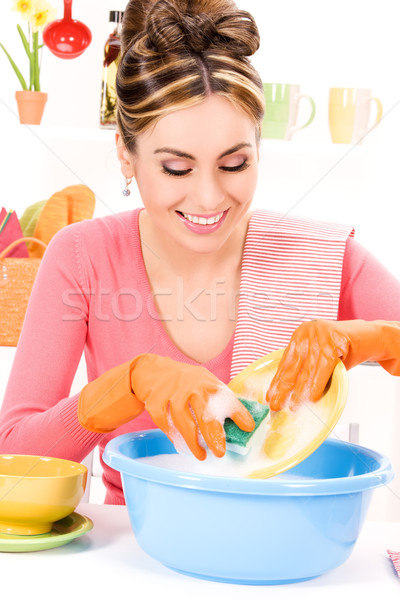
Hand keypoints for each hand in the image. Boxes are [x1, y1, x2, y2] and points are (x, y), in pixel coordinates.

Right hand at [78, 354, 254, 460]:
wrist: (153, 369)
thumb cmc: (184, 381)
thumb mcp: (204, 383)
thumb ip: (219, 399)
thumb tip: (241, 422)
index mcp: (207, 382)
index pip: (226, 397)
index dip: (238, 412)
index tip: (248, 427)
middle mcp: (191, 386)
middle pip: (204, 413)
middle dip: (213, 435)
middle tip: (220, 452)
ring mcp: (172, 392)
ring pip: (183, 420)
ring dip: (192, 441)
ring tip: (201, 455)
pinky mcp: (155, 399)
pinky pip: (163, 421)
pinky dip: (172, 434)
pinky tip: (179, 443)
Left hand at [265, 319, 399, 411]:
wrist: (371, 337)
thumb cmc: (345, 349)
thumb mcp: (320, 354)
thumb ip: (306, 366)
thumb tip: (289, 389)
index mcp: (301, 334)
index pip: (286, 361)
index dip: (277, 380)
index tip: (271, 395)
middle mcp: (307, 332)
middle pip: (292, 365)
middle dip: (283, 387)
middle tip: (277, 404)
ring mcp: (320, 335)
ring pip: (307, 369)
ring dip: (300, 390)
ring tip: (293, 405)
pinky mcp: (333, 341)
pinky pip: (323, 368)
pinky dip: (317, 384)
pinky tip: (312, 396)